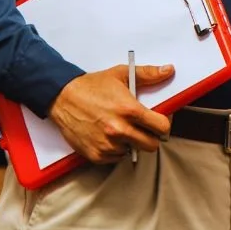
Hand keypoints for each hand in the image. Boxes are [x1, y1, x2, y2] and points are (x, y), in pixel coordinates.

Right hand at [48, 62, 173, 163]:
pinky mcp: (96, 155)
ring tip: (120, 128)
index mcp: (129, 110)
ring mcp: (107, 145)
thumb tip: (168, 70)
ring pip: (133, 152)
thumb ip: (148, 74)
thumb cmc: (91, 86)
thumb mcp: (121, 74)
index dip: (163, 125)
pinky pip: (116, 158)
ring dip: (130, 143)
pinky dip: (115, 150)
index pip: (161, 128)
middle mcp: (119, 130)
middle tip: (142, 128)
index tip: (159, 122)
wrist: (62, 98)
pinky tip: (108, 135)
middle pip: (152, 145)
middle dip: (151, 137)